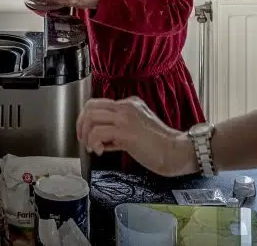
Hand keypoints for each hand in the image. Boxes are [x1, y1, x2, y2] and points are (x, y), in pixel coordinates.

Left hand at [76, 97, 198, 176]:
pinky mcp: (126, 131)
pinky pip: (98, 132)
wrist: (174, 151)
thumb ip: (118, 133)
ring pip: (91, 117)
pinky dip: (94, 143)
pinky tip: (100, 151)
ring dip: (87, 135)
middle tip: (84, 141)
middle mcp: (126, 106)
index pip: (98, 104)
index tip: (86, 134)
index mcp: (130, 103)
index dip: (86, 119)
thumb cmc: (159, 146)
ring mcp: (126, 117)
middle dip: (81, 125)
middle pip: (90, 106)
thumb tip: (100, 141)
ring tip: (93, 148)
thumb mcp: (136, 132)